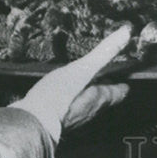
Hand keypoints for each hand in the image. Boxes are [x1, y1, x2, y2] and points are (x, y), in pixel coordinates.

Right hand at [11, 25, 130, 143]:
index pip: (120, 93)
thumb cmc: (59, 96)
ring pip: (86, 106)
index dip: (122, 84)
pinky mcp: (55, 123)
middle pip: (103, 100)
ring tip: (79, 84)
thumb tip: (126, 33)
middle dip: (103, 89)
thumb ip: (105, 52)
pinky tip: (58, 96)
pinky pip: (67, 110)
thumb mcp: (84, 68)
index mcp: (101, 98)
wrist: (31, 124)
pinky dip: (68, 102)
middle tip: (100, 77)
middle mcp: (91, 112)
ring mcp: (73, 120)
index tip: (124, 79)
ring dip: (85, 95)